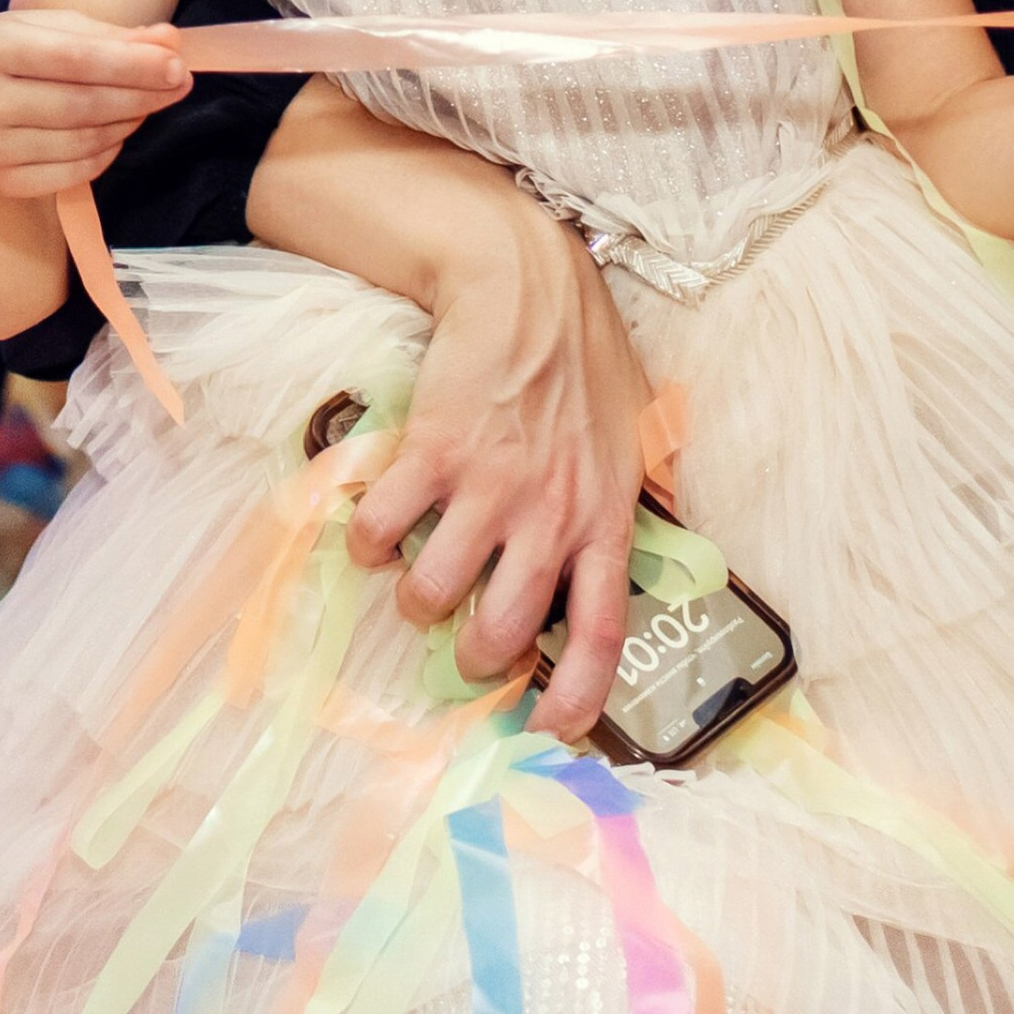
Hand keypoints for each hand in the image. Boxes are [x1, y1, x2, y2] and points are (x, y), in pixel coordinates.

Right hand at [0, 12, 191, 197]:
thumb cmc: (16, 55)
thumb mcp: (52, 28)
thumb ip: (110, 35)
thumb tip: (169, 41)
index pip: (75, 59)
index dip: (132, 65)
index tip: (177, 66)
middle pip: (83, 103)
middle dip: (143, 94)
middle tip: (179, 84)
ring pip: (84, 139)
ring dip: (129, 121)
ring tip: (146, 104)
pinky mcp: (1, 182)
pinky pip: (76, 171)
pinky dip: (107, 152)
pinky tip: (116, 133)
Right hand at [348, 188, 648, 742]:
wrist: (525, 284)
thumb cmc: (581, 358)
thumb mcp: (630, 433)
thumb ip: (634, 493)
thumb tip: (648, 538)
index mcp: (605, 516)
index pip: (602, 630)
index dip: (576, 695)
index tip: (549, 728)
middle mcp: (548, 514)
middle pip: (501, 633)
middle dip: (473, 656)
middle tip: (465, 635)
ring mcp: (488, 487)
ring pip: (431, 596)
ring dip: (415, 597)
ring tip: (419, 569)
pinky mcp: (432, 454)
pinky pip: (378, 533)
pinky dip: (366, 540)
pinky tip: (379, 519)